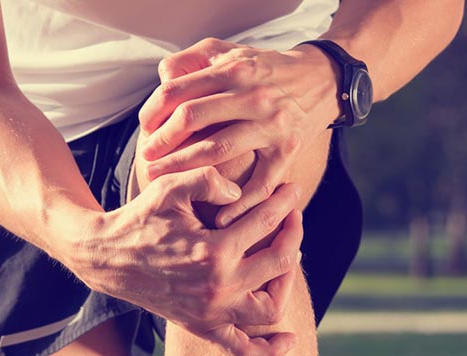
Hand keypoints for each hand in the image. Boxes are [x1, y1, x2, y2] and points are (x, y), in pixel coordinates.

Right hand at [59, 167, 302, 355]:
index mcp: (213, 251)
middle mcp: (217, 288)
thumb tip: (242, 192)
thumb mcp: (170, 187)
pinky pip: (242, 349)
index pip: (266, 223)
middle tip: (293, 217)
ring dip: (287, 283)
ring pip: (270, 308)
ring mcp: (210, 313)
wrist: (107, 256)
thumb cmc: (140, 218)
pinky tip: (288, 340)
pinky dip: (268, 348)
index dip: (284, 202)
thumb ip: (209, 179)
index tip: (293, 190)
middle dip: (293, 234)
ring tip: (287, 260)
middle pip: (279, 263)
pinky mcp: (201, 326)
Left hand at [138, 38, 339, 226]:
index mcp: (234, 70)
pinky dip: (239, 203)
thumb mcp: (229, 51)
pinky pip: (260, 183)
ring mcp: (272, 125)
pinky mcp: (288, 151)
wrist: (322, 79)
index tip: (145, 128)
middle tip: (147, 159)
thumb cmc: (265, 68)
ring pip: (217, 150)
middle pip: (192, 118)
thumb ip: (192, 60)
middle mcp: (253, 96)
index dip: (153, 111)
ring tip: (163, 179)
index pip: (179, 91)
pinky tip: (218, 215)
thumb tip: (162, 80)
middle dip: (162, 142)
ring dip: (184, 168)